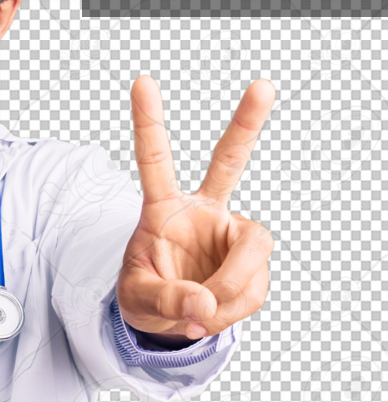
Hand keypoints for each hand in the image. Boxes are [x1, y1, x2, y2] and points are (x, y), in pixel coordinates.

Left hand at [116, 75, 275, 340]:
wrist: (171, 320)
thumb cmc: (145, 297)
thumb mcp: (138, 301)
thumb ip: (165, 300)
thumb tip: (204, 303)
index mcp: (163, 210)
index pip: (155, 163)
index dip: (149, 124)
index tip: (142, 81)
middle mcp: (204, 212)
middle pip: (229, 162)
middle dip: (247, 124)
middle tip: (263, 85)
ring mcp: (232, 235)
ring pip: (250, 255)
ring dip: (230, 292)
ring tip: (201, 313)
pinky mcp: (252, 264)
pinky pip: (252, 292)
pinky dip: (232, 312)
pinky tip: (213, 313)